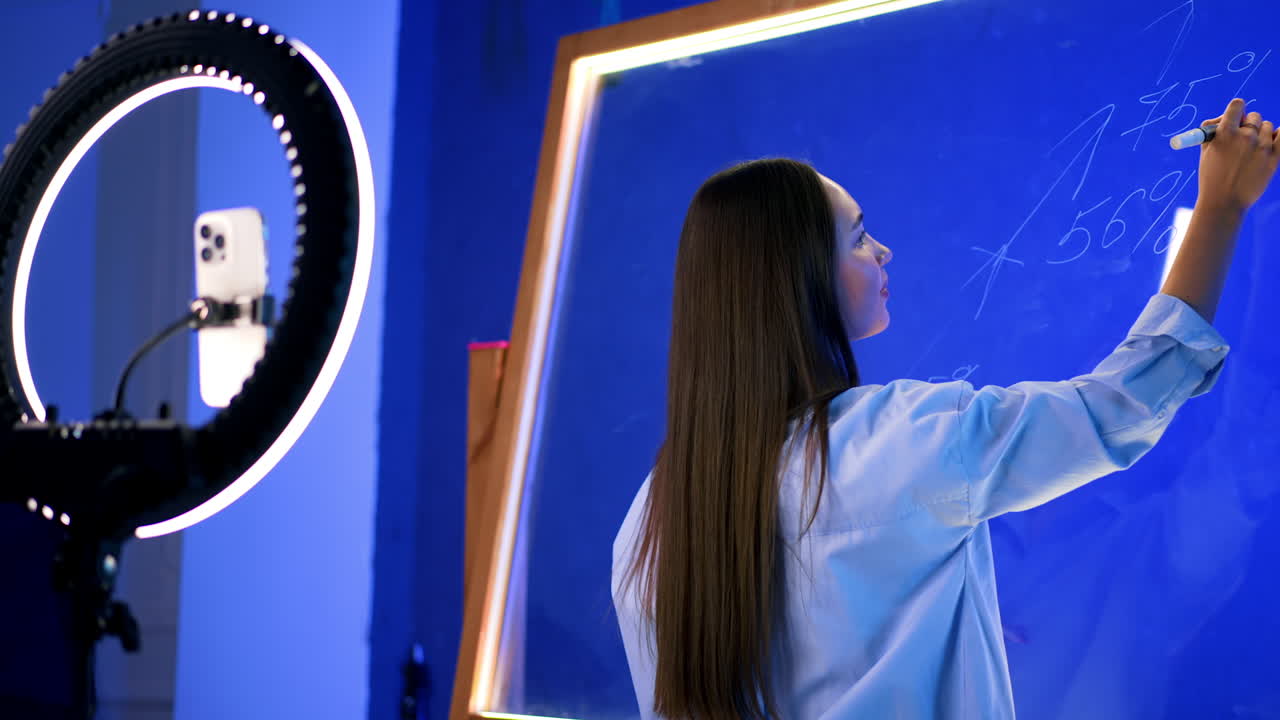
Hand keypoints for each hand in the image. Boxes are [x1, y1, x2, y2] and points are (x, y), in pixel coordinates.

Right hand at [1196, 98, 1279, 213]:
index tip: (1235, 119)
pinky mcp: (1274, 157)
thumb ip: (1214, 130)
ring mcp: (1261, 147)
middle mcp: (1245, 137)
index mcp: (1225, 133)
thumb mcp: (1206, 151)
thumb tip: (1223, 117)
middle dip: (1248, 125)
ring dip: (1261, 133)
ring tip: (1252, 150)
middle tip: (1241, 140)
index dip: (1236, 110)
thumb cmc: (1211, 177)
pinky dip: (1278, 135)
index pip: (1237, 105)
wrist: (1224, 202)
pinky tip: (1271, 141)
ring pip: (1267, 126)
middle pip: (1254, 116)